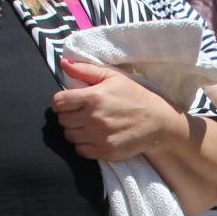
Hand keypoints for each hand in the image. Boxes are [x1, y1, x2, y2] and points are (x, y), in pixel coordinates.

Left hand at [54, 58, 182, 161]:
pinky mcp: (104, 152)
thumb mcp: (113, 77)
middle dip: (68, 115)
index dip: (60, 102)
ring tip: (89, 124)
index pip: (59, 102)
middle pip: (62, 120)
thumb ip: (86, 70)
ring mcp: (98, 137)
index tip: (68, 102)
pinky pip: (80, 150)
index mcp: (94, 97)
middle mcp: (93, 118)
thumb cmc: (134, 96)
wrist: (157, 122)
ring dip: (75, 130)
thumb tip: (63, 63)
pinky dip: (83, 144)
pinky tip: (95, 136)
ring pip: (69, 136)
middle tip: (81, 113)